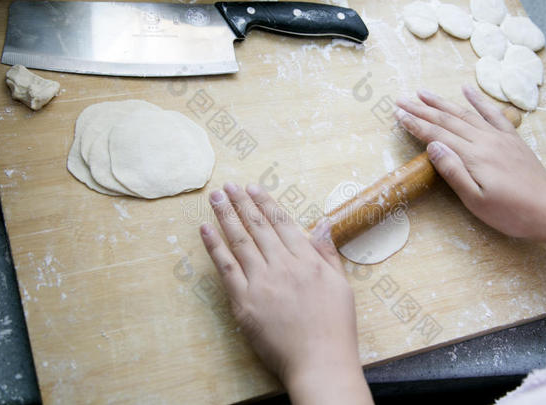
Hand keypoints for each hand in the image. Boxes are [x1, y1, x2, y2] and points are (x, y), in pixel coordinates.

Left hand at [200, 183, 373, 404]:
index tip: (252, 188)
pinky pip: (226, 268)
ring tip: (215, 197)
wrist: (319, 360)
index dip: (265, 203)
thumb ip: (327, 252)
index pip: (282, 222)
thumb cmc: (334, 326)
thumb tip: (322, 224)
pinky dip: (214, 246)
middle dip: (241, 203)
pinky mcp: (244, 302)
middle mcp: (282, 265)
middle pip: (257, 226)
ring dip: (225, 216)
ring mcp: (261, 282)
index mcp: (307, 259)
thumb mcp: (341, 284)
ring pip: (239, 241)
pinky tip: (205, 229)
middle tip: (228, 186)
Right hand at [395, 86, 545, 240]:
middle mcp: (484, 140)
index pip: (436, 134)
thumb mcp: (475, 200)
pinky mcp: (511, 138)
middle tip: (401, 100)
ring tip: (423, 93)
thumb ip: (453, 171)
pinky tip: (466, 89)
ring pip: (465, 113)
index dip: (415, 124)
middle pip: (447, 120)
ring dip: (442, 102)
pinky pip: (492, 113)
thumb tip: (432, 145)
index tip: (398, 115)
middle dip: (421, 109)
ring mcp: (499, 137)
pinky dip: (478, 100)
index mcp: (473, 156)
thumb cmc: (509, 212)